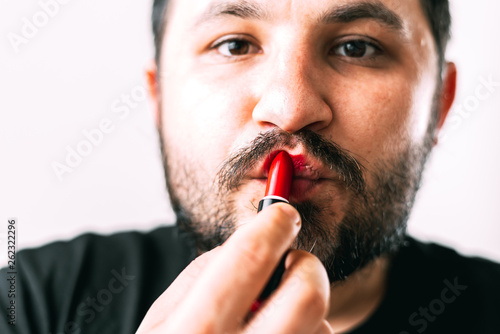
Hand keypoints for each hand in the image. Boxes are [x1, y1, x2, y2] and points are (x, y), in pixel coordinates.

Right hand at [136, 203, 332, 333]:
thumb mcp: (162, 319)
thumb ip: (204, 273)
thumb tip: (258, 240)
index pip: (250, 258)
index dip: (274, 224)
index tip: (284, 213)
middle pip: (307, 296)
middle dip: (306, 266)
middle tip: (292, 263)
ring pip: (322, 329)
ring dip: (304, 314)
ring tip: (269, 323)